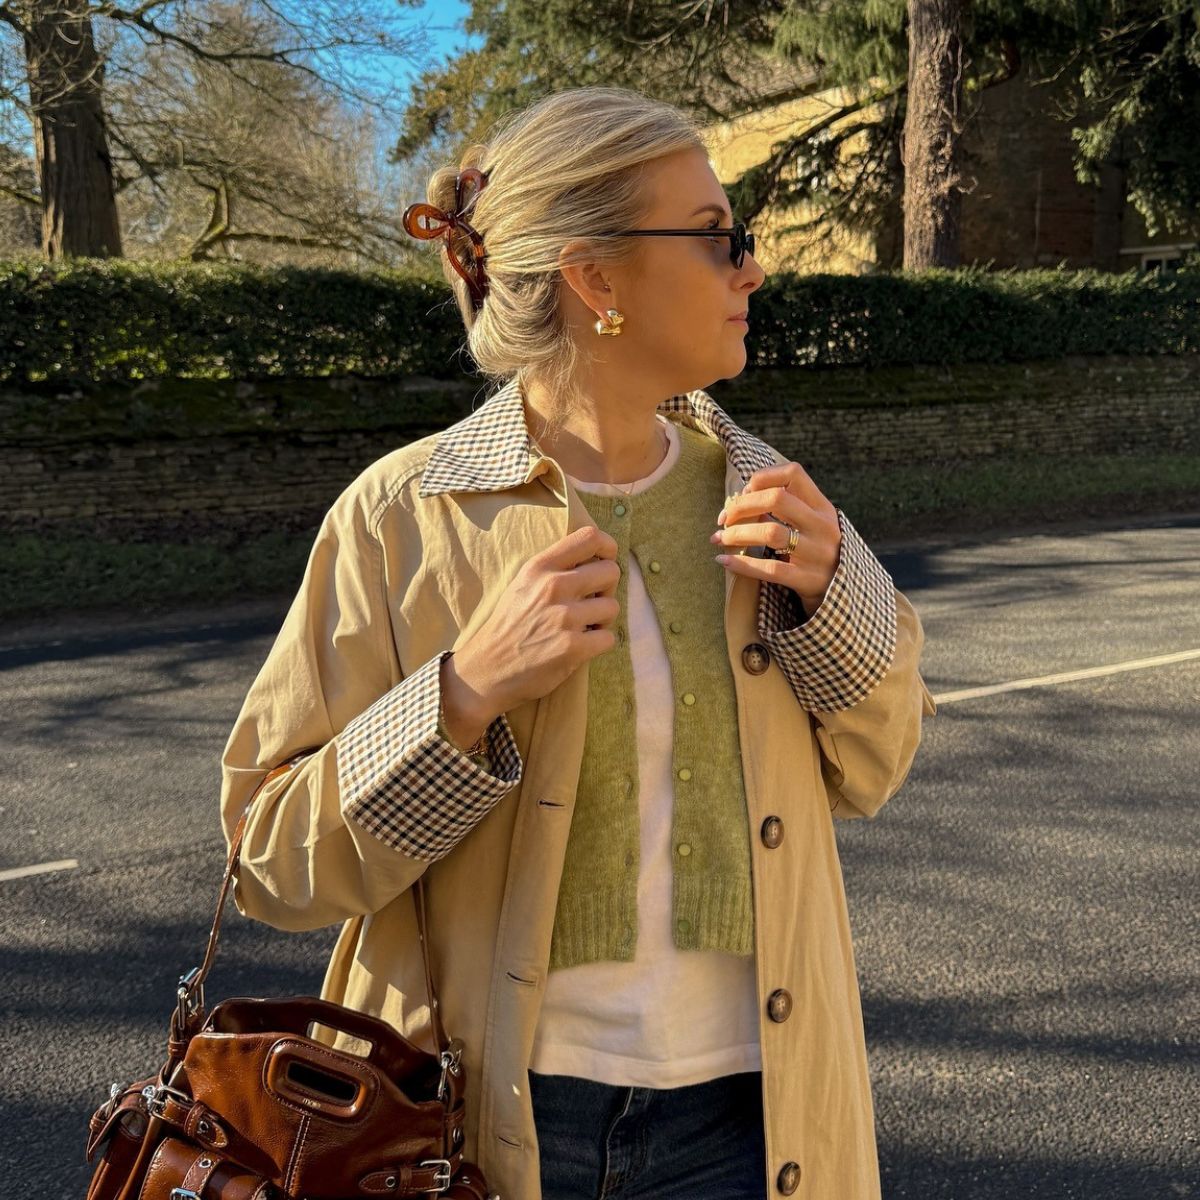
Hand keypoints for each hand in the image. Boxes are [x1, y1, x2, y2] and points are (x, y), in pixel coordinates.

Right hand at [447, 524, 621, 723]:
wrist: (487, 668)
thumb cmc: (509, 624)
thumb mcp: (523, 583)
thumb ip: (554, 567)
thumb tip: (595, 557)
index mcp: (540, 567)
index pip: (590, 537)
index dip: (608, 547)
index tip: (605, 560)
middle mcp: (553, 586)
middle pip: (611, 571)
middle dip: (607, 588)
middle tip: (592, 602)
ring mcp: (564, 617)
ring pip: (613, 607)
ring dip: (603, 619)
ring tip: (583, 626)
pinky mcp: (572, 647)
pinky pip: (608, 637)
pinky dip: (599, 643)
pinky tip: (581, 645)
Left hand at [710, 462, 840, 615]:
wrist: (842, 596)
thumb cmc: (815, 554)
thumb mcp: (812, 526)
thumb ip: (787, 509)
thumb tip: (742, 496)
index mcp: (823, 508)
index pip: (793, 474)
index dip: (763, 477)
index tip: (744, 492)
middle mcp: (823, 527)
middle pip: (777, 499)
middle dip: (742, 506)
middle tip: (724, 519)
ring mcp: (818, 554)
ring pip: (770, 533)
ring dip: (737, 533)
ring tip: (720, 538)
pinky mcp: (808, 580)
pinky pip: (770, 569)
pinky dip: (742, 564)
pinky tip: (724, 562)